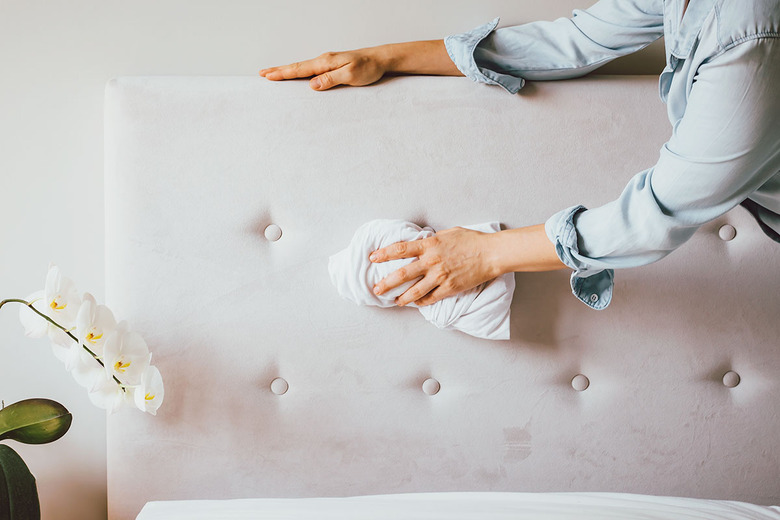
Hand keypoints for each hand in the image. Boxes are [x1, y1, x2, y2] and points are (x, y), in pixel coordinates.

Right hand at [259, 48, 386, 90]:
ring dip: (287, 71)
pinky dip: (300, 72)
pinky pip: (311, 70)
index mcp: (325, 62)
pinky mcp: (331, 66)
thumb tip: (312, 85)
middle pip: (297, 67)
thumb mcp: (351, 76)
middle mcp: (324, 60)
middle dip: (279, 71)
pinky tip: (297, 75)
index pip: (300, 69)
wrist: (379, 59)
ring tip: (274, 74)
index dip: (283, 73)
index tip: (268, 75)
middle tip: (262, 74)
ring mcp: (327, 63)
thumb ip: (331, 80)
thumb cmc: (368, 67)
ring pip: (302, 68)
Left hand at [370, 227, 500, 306]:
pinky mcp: (449, 288)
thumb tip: (421, 244)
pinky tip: (416, 304)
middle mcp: (431, 261)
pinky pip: (431, 298)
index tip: (373, 258)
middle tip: (376, 289)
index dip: (384, 254)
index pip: (400, 249)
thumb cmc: (471, 240)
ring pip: (415, 291)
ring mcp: (440, 276)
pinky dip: (421, 302)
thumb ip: (432, 240)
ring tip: (394, 301)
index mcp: (429, 245)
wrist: (490, 254)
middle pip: (403, 274)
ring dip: (402, 298)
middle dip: (387, 283)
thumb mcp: (448, 234)